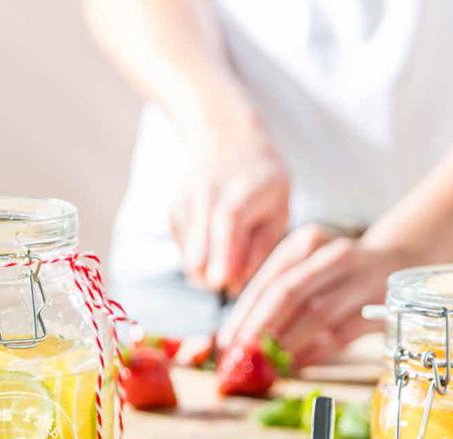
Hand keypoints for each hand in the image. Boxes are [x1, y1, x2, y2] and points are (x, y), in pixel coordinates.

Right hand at [170, 127, 289, 293]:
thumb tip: (235, 285)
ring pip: (191, 262)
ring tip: (233, 250)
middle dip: (216, 280)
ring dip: (211, 270)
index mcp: (241, 193)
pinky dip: (203, 257)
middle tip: (236, 281)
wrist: (226, 138)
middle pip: (199, 256)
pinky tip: (216, 237)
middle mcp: (207, 198)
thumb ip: (260, 247)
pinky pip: (187, 254)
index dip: (222, 258)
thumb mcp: (279, 209)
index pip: (226, 226)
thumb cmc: (262, 180)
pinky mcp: (173, 214)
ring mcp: (185, 206)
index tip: (222, 283)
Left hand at [217, 224, 410, 366]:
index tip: (227, 341)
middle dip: (261, 329)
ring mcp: (360, 278)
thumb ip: (278, 296)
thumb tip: (241, 339)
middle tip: (242, 357)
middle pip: (288, 293)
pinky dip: (316, 353)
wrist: (397, 260)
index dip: (244, 314)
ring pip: (317, 314)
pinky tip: (298, 366)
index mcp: (306, 242)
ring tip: (267, 366)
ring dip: (288, 344)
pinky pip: (342, 333)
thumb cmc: (338, 273)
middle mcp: (333, 255)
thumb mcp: (308, 269)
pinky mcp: (380, 304)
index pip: (268, 280)